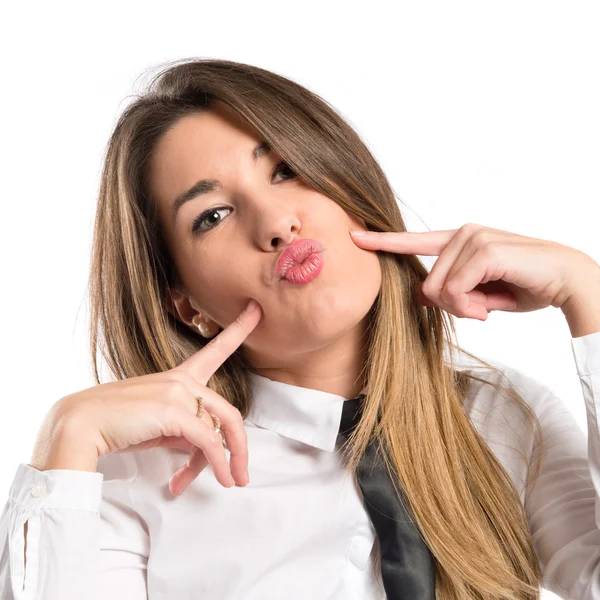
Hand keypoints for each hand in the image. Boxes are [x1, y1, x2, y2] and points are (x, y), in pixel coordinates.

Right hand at [35, 300, 261, 494]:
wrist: (81, 425)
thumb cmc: (118, 425)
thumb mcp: (160, 425)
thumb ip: (187, 429)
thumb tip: (209, 449)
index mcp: (179, 376)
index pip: (215, 350)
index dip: (238, 329)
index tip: (256, 309)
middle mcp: (183, 380)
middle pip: (228, 412)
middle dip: (240, 446)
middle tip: (243, 473)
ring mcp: (178, 392)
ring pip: (220, 430)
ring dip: (226, 462)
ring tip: (229, 482)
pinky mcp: (174, 411)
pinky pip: (209, 441)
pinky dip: (218, 463)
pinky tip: (220, 478)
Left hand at [350, 223, 595, 320]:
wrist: (565, 282)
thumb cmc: (523, 285)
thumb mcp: (478, 294)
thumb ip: (448, 291)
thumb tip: (417, 295)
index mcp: (458, 241)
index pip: (413, 241)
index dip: (383, 241)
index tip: (355, 237)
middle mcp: (461, 234)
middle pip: (426, 285)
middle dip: (452, 307)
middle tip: (481, 308)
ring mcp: (471, 238)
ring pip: (438, 290)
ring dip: (464, 309)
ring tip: (490, 304)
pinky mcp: (483, 249)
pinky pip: (455, 290)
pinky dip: (472, 307)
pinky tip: (493, 305)